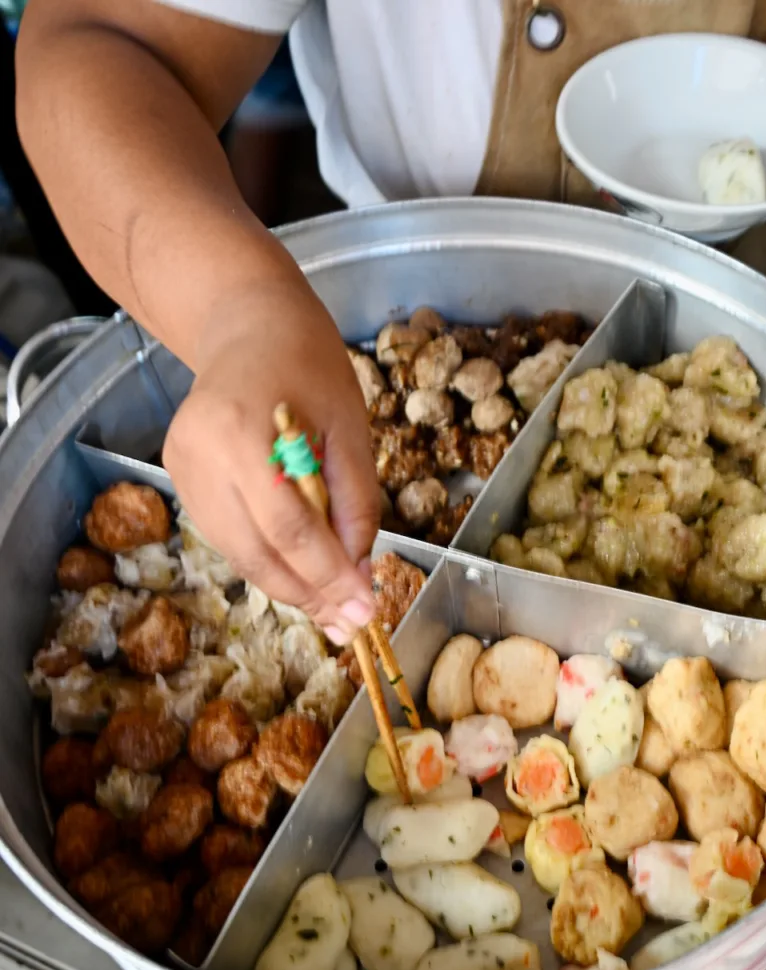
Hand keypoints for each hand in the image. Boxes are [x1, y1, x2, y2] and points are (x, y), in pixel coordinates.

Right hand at [163, 284, 380, 644]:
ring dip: (288, 586)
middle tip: (351, 624)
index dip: (327, 575)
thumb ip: (354, 500)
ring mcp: (181, 469)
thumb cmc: (308, 365)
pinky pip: (228, 537)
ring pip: (238, 554)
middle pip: (255, 551)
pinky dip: (266, 560)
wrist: (248, 327)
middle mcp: (198, 455)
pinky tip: (301, 573)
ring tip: (333, 608)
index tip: (364, 607)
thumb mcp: (350, 426)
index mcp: (241, 432)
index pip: (287, 527)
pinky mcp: (178, 479)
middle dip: (308, 594)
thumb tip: (358, 570)